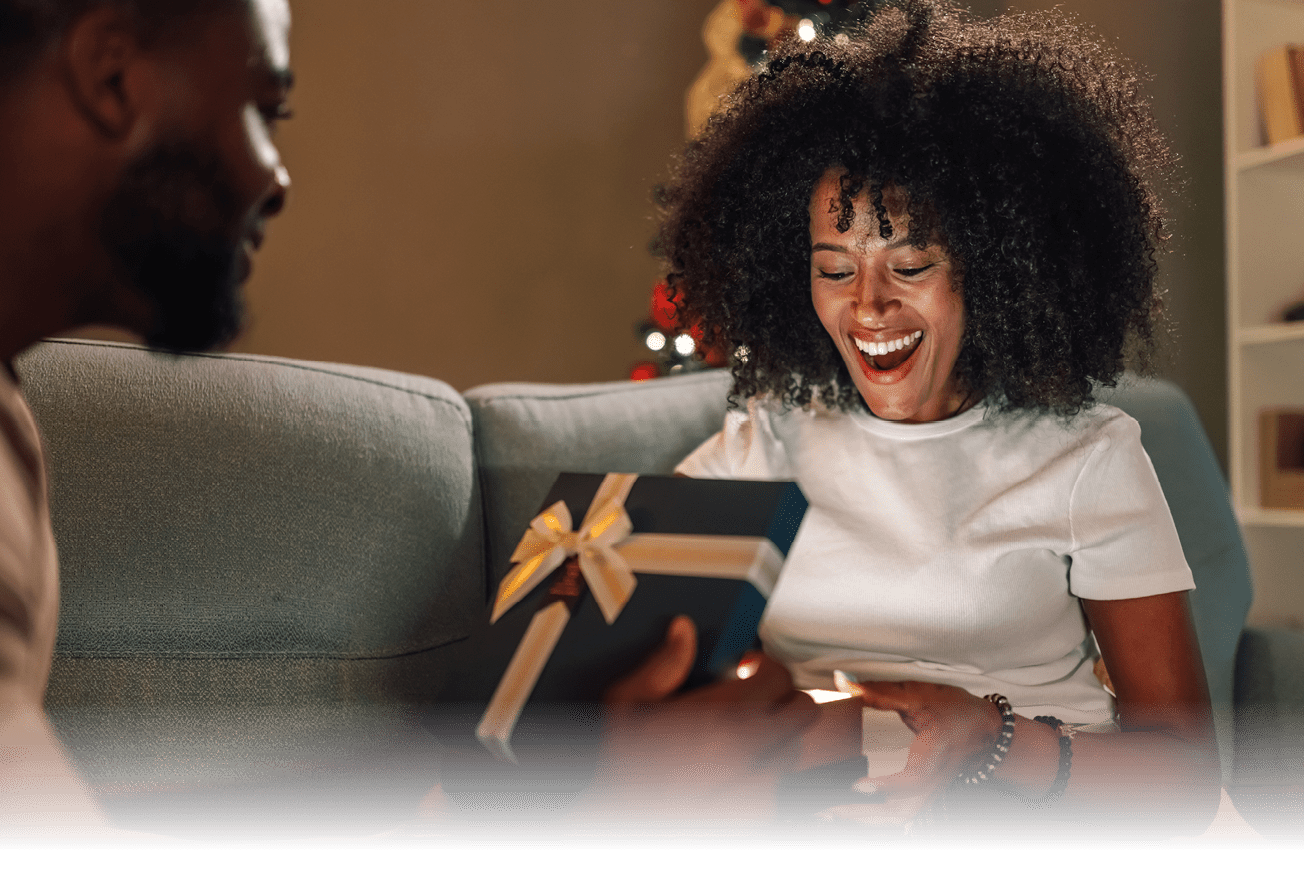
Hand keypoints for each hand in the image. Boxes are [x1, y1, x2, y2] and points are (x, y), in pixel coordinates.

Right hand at [572, 615, 817, 824]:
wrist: (625, 825)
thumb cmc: (625, 765)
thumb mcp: (630, 701)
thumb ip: (664, 662)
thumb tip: (683, 630)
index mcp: (726, 712)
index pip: (780, 675)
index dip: (764, 666)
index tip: (747, 669)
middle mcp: (752, 746)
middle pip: (804, 709)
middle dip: (783, 698)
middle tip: (756, 698)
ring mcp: (761, 783)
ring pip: (794, 746)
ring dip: (775, 735)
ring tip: (740, 737)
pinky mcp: (761, 813)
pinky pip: (777, 783)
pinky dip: (761, 773)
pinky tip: (730, 771)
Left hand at [818, 679, 999, 826]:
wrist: (987, 731)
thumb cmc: (957, 712)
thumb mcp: (919, 694)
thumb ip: (879, 691)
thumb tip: (845, 682)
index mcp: (934, 757)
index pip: (911, 779)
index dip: (885, 785)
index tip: (858, 785)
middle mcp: (931, 782)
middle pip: (898, 809)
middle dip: (862, 812)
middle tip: (827, 807)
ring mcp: (927, 793)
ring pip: (896, 816)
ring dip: (864, 818)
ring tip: (832, 812)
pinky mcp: (923, 795)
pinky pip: (898, 814)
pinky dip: (874, 817)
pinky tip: (852, 812)